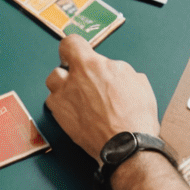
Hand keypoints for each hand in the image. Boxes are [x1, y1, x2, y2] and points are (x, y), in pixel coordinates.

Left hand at [44, 34, 159, 156]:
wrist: (127, 146)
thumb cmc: (135, 115)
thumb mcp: (137, 81)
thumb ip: (118, 70)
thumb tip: (112, 70)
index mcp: (91, 65)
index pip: (70, 43)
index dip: (73, 48)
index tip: (76, 53)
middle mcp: (73, 79)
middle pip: (58, 68)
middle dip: (68, 73)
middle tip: (82, 83)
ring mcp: (63, 98)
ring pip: (53, 85)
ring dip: (62, 89)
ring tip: (78, 99)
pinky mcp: (60, 117)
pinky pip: (54, 105)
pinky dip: (62, 108)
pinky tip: (77, 114)